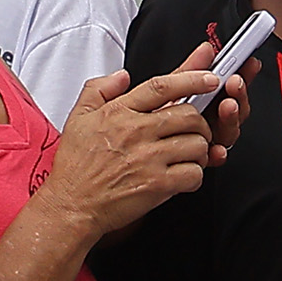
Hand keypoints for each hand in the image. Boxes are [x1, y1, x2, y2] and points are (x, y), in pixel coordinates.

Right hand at [47, 68, 227, 237]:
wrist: (72, 204)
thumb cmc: (76, 166)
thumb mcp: (78, 117)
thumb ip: (99, 89)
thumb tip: (122, 75)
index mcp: (120, 111)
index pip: (162, 86)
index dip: (192, 77)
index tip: (209, 78)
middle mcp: (136, 131)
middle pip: (189, 115)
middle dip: (200, 123)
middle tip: (196, 132)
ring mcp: (148, 158)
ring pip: (197, 144)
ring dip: (200, 151)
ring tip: (189, 157)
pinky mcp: (157, 184)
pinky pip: (194, 173)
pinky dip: (195, 176)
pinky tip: (184, 177)